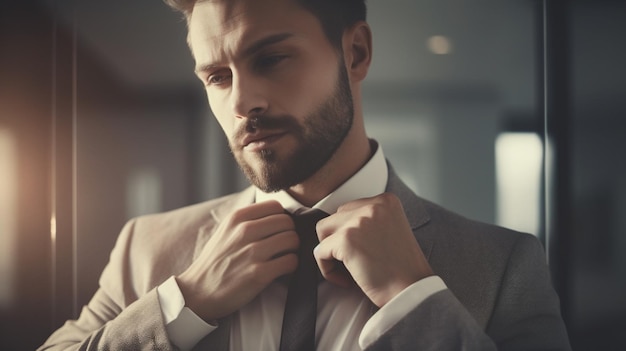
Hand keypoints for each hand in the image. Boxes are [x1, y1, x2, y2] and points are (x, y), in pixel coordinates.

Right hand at [176, 200, 297, 321]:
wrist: (198, 293)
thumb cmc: (215, 261)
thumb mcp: (225, 230)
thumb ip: (248, 219)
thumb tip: (278, 214)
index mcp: (237, 217)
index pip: (276, 206)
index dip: (281, 218)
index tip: (277, 230)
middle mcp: (245, 231)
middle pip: (287, 222)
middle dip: (288, 234)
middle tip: (282, 246)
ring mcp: (252, 252)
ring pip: (292, 239)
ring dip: (292, 250)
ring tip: (282, 257)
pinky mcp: (259, 273)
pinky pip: (291, 261)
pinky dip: (290, 265)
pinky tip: (281, 269)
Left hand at [314, 193, 432, 306]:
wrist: (412, 291)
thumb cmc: (402, 269)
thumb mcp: (391, 230)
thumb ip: (369, 221)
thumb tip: (337, 226)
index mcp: (386, 200)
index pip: (349, 209)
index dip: (350, 234)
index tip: (362, 252)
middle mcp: (373, 205)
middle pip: (335, 218)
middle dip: (338, 241)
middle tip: (354, 263)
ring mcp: (359, 220)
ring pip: (323, 231)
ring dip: (330, 252)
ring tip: (348, 270)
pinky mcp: (346, 239)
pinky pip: (320, 252)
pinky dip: (327, 270)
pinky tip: (347, 281)